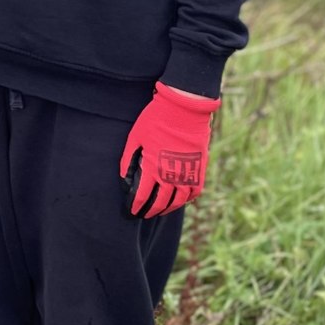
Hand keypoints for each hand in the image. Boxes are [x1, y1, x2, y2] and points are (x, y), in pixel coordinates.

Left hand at [120, 82, 219, 217]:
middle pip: (159, 202)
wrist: (183, 108)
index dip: (136, 206)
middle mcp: (170, 176)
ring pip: (177, 201)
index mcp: (152, 168)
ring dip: (167, 209)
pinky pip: (193, 192)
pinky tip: (179, 201)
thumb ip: (129, 160)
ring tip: (160, 211)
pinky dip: (185, 200)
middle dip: (150, 211)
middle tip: (143, 215)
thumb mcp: (135, 138)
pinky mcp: (200, 170)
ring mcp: (187, 174)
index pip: (142, 196)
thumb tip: (124, 178)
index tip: (132, 211)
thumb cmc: (156, 120)